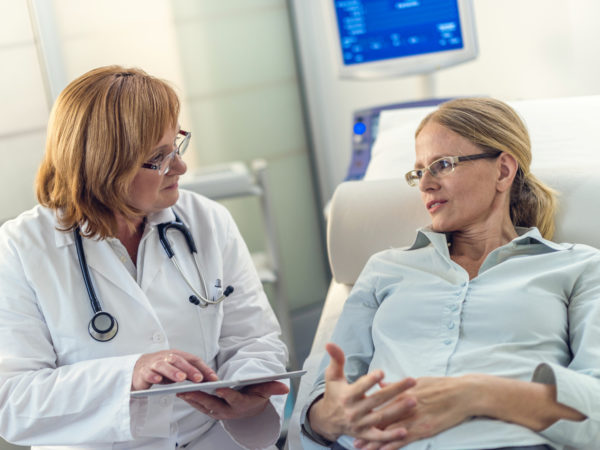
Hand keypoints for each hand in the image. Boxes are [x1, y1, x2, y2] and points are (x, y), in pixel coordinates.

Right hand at [131, 349, 217, 390]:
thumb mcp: (178, 371)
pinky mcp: (143, 372)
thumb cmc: (163, 369)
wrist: (138, 369)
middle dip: (190, 369)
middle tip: (199, 378)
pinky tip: (158, 380)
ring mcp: (154, 363)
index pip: (193, 359)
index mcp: (178, 356)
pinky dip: (153, 376)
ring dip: (173, 371)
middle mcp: (167, 357)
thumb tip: (209, 381)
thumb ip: (191, 374)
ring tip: (181, 378)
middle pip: (179, 360)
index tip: (214, 378)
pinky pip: (148, 373)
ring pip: (164, 365)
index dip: (204, 368)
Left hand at [176, 380, 288, 419]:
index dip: (227, 395)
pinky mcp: (210, 410)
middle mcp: (228, 410)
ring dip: (191, 399)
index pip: (234, 399)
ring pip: (203, 406)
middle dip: (201, 397)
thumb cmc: (257, 396)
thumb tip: (285, 387)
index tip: (220, 389)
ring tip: (181, 390)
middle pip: (213, 404)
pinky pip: (199, 406)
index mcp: (242, 404)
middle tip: (190, 389)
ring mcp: (218, 412)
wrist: (250, 409)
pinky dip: (190, 399)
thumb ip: (273, 388)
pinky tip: (181, 392)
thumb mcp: (266, 390)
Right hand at [308, 343, 416, 443]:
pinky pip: (378, 437)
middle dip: (395, 390)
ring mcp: (360, 424)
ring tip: (413, 401)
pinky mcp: (364, 434)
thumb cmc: (333, 394)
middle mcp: (353, 411)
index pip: (360, 387)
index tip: (382, 372)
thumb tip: (330, 343)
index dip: (370, 380)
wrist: (327, 420)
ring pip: (381, 417)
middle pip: (377, 400)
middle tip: (411, 381)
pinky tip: (404, 431)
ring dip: (398, 410)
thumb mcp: (332, 376)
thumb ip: (336, 359)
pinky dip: (390, 436)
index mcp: (346, 395)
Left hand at [353, 376, 473, 449]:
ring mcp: (412, 418)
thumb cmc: (442, 386)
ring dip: (375, 442)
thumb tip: (382, 385)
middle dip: (366, 431)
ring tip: (362, 449)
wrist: (462, 393)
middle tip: (352, 440)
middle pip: (380, 420)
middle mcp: (403, 406)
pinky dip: (392, 446)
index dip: (366, 414)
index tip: (354, 419)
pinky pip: (403, 439)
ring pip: (389, 432)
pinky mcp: (423, 429)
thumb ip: (398, 386)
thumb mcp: (417, 382)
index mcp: (401, 393)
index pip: (379, 405)